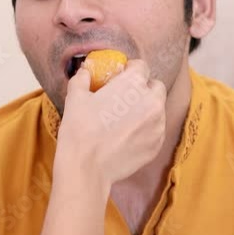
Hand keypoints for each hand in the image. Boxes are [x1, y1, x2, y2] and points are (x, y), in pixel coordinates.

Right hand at [54, 59, 167, 189]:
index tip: (120, 77)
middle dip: (143, 89)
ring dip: (146, 109)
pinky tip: (127, 135)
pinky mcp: (157, 145)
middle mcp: (152, 101)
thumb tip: (85, 72)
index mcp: (134, 84)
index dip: (130, 69)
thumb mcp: (76, 97)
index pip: (141, 66)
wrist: (87, 167)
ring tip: (125, 119)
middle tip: (124, 98)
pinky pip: (155, 130)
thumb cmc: (80, 129)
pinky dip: (146, 129)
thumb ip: (82, 78)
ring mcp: (158, 125)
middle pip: (155, 86)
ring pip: (157, 109)